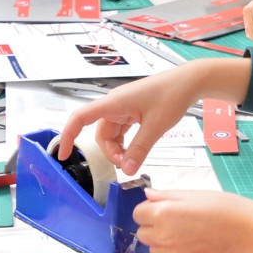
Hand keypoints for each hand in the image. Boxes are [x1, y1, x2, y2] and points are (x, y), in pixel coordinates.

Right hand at [56, 59, 250, 175]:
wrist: (189, 82)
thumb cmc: (172, 95)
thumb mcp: (155, 127)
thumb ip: (139, 149)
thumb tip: (126, 170)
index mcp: (113, 103)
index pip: (80, 118)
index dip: (67, 136)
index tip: (63, 154)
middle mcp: (114, 104)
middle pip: (99, 134)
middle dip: (109, 152)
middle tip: (127, 165)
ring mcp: (123, 108)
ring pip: (110, 135)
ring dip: (118, 149)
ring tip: (133, 159)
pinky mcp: (132, 111)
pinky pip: (121, 131)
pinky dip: (125, 143)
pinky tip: (136, 150)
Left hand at [132, 189, 252, 252]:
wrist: (244, 230)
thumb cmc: (221, 207)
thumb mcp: (191, 194)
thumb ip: (165, 196)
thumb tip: (148, 196)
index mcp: (162, 214)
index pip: (137, 213)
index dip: (148, 210)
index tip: (161, 208)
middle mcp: (163, 236)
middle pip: (142, 233)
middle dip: (152, 226)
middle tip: (173, 221)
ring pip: (154, 249)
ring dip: (162, 242)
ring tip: (184, 233)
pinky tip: (189, 246)